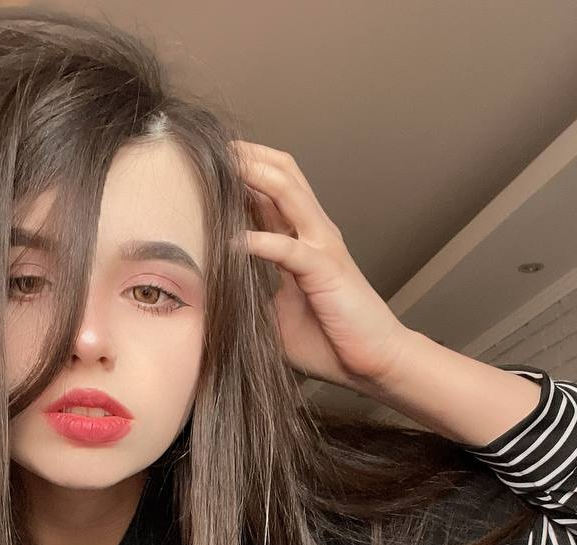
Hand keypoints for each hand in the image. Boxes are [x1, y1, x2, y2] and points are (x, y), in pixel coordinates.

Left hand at [228, 140, 409, 388]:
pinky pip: (288, 248)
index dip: (240, 172)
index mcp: (301, 239)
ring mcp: (322, 246)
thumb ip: (251, 293)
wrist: (374, 362)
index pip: (270, 190)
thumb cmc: (329, 340)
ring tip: (219, 168)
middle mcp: (313, 232)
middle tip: (206, 150)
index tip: (202, 167)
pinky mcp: (326, 270)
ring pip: (287, 191)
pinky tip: (232, 242)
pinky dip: (259, 242)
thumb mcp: (277, 313)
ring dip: (252, 176)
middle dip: (245, 156)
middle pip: (281, 172)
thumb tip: (210, 296)